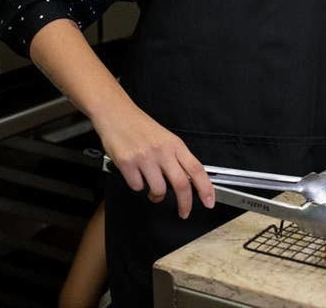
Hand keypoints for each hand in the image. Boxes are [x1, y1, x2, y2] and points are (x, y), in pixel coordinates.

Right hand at [97, 106, 215, 218]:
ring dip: (156, 196)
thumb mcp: (165, 138)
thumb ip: (176, 157)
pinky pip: (137, 186)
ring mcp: (144, 157)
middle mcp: (162, 151)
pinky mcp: (127, 163)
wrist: (117, 113)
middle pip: (181, 184)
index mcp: (174, 144)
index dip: (206, 187)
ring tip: (152, 190)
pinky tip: (136, 175)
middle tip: (184, 212)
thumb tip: (188, 180)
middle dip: (185, 203)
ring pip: (158, 190)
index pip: (196, 168)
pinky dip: (138, 186)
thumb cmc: (140, 126)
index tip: (209, 201)